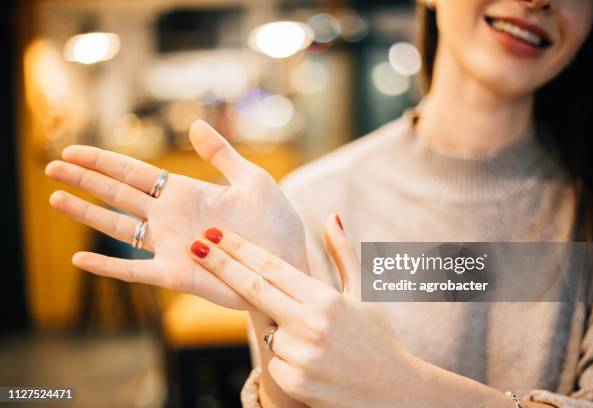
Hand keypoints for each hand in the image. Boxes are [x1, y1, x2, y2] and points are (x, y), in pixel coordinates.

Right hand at [45, 120, 306, 309]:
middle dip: (85, 180)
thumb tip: (194, 125)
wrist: (288, 263)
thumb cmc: (276, 224)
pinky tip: (81, 259)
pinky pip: (134, 271)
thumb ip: (222, 154)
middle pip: (118, 194)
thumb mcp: (253, 179)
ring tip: (55, 200)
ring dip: (87, 214)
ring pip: (118, 227)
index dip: (105, 161)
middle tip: (51, 167)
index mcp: (186, 193)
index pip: (136, 173)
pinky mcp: (175, 274)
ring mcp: (170, 246)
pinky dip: (108, 266)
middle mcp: (171, 217)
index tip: (74, 151)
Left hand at [188, 214, 416, 407]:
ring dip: (279, 331)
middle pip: (253, 289)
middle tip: (195, 246)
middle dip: (221, 265)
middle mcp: (310, 325)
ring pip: (267, 333)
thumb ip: (343, 254)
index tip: (216, 234)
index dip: (240, 250)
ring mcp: (301, 355)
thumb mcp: (363, 294)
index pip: (272, 268)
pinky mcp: (295, 382)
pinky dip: (287, 358)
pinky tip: (315, 363)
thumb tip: (331, 217)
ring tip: (316, 342)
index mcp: (325, 299)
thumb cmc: (379, 338)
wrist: (395, 393)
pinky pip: (276, 363)